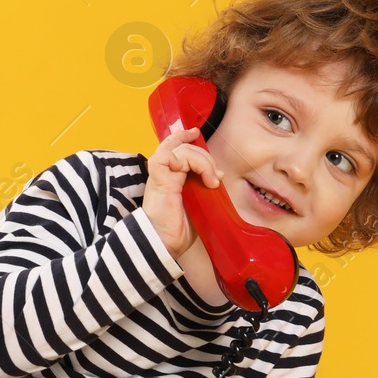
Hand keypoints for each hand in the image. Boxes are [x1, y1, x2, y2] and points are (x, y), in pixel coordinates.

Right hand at [142, 126, 223, 259]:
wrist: (165, 244)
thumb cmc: (178, 228)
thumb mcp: (197, 203)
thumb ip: (203, 188)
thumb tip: (219, 176)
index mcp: (170, 177)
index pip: (174, 147)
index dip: (184, 137)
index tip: (196, 133)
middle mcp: (163, 173)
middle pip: (183, 148)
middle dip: (205, 157)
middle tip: (216, 177)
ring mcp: (159, 177)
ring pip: (179, 151)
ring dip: (200, 160)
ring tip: (210, 180)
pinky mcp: (158, 182)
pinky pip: (162, 158)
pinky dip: (177, 158)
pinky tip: (185, 170)